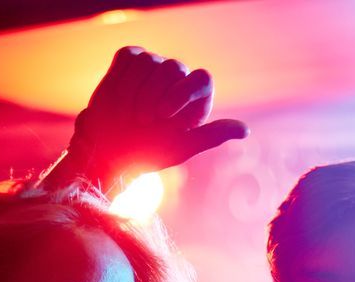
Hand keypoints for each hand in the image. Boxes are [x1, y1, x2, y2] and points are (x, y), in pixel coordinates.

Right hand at [62, 46, 248, 191]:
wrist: (109, 149)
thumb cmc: (148, 151)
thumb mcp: (181, 147)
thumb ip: (212, 136)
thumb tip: (245, 131)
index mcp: (195, 97)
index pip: (201, 78)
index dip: (182, 93)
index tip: (164, 116)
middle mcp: (177, 78)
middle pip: (174, 67)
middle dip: (154, 96)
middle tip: (143, 122)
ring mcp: (153, 65)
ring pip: (149, 61)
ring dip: (134, 93)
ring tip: (129, 116)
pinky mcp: (130, 59)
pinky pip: (129, 58)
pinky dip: (120, 80)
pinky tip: (118, 99)